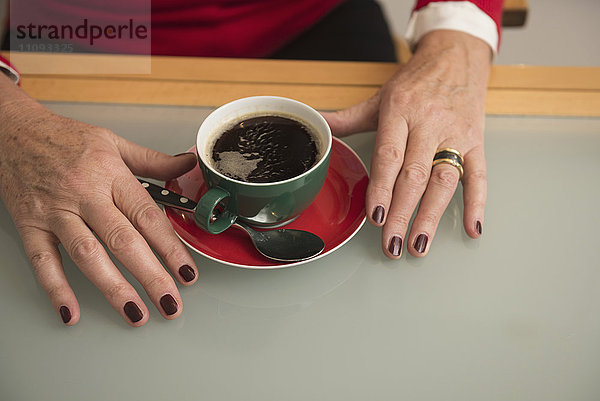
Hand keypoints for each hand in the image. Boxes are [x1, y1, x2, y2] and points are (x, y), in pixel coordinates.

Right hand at [0, 86, 198, 325]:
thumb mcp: (114, 142)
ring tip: (136, 313)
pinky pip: (43, 261)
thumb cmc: (65, 137)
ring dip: (113, 288)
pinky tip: (72, 313)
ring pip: (88, 255)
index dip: (171, 247)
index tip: (187, 272)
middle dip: (150, 276)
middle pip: (123, 241)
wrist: (12, 131)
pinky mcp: (30, 225)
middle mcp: (85, 194)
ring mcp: (56, 212)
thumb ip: (154, 161)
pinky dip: (56, 289)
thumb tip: (189, 165)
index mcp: (111, 175)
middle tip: (170, 302)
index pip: (147, 216)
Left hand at [322, 30, 490, 257]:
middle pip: (415, 175)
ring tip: (418, 244)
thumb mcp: (380, 97)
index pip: (389, 156)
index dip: (382, 188)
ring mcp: (456, 134)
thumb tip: (317, 127)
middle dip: (402, 213)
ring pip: (444, 180)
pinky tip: (471, 229)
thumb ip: (348, 118)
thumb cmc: (416, 81)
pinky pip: (480, 175)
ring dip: (432, 215)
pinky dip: (477, 203)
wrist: (457, 55)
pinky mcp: (478, 141)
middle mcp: (429, 123)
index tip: (375, 216)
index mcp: (400, 111)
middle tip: (391, 243)